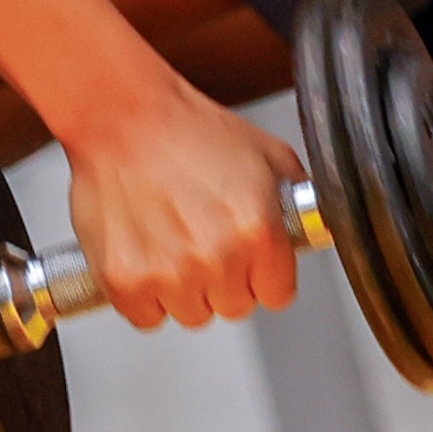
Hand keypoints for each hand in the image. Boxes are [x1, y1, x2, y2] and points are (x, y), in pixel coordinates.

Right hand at [59, 87, 301, 329]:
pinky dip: (144, 295)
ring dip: (184, 289)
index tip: (251, 262)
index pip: (277, 294)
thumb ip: (295, 201)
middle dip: (225, 281)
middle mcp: (216, 257)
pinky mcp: (124, 281)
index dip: (264, 275)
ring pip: (191, 314)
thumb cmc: (187, 129)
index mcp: (258, 230)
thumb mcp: (266, 154)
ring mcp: (168, 273)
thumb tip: (309, 226)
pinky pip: (146, 315)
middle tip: (204, 240)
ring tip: (172, 243)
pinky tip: (146, 256)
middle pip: (235, 306)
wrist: (123, 116)